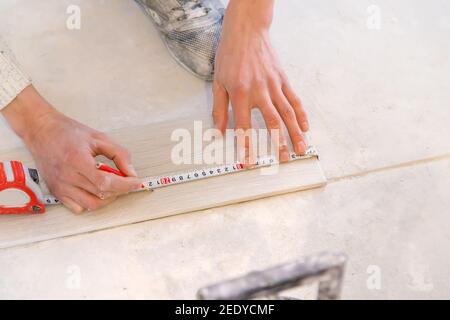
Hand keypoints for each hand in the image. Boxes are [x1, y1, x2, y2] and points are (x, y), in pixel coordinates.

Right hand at [2, 86, 141, 212]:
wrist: (41, 131)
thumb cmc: (67, 132)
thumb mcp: (99, 138)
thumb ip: (119, 154)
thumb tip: (131, 172)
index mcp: (77, 160)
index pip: (106, 182)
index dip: (125, 185)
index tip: (136, 182)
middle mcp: (67, 177)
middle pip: (101, 194)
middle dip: (120, 190)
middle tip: (127, 181)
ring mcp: (60, 187)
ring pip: (91, 204)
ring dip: (107, 198)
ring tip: (112, 185)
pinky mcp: (56, 192)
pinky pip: (78, 207)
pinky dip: (91, 202)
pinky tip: (96, 190)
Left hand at [213, 0, 308, 163]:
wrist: (246, 31)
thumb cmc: (230, 56)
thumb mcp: (218, 82)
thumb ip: (219, 109)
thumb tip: (217, 132)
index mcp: (240, 93)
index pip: (244, 125)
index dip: (246, 145)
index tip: (250, 161)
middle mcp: (260, 91)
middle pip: (272, 122)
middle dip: (278, 143)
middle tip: (283, 159)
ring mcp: (274, 85)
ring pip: (287, 113)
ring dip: (295, 133)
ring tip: (300, 149)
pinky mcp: (283, 79)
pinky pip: (294, 99)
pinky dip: (301, 114)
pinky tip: (305, 127)